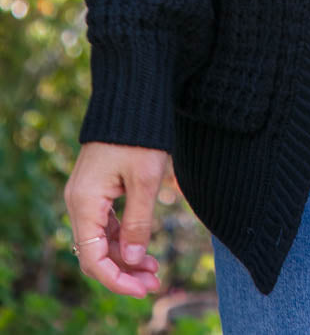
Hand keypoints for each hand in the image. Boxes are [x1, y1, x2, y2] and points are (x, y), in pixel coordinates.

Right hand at [64, 141, 169, 297]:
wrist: (132, 95)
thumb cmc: (141, 134)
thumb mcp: (145, 179)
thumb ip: (137, 222)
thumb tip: (132, 259)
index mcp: (85, 202)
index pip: (93, 258)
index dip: (117, 280)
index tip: (144, 289)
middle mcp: (79, 202)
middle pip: (95, 253)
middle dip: (124, 271)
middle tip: (155, 282)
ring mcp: (86, 195)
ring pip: (100, 240)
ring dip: (125, 257)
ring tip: (155, 269)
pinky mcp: (96, 188)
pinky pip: (104, 224)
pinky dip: (122, 239)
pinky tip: (143, 248)